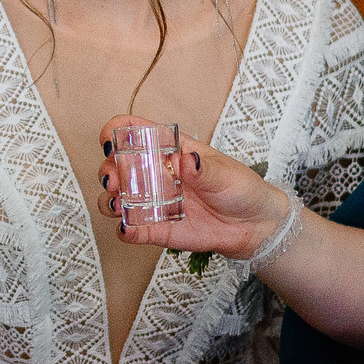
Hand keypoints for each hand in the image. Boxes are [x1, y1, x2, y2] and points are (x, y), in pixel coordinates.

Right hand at [95, 113, 291, 256]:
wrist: (255, 226)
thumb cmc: (241, 188)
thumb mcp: (225, 174)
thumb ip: (203, 168)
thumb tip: (184, 160)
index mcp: (169, 150)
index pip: (135, 133)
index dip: (117, 132)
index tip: (110, 141)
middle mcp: (155, 175)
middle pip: (116, 166)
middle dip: (108, 171)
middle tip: (115, 180)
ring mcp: (154, 202)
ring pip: (116, 198)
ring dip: (109, 200)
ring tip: (118, 204)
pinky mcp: (158, 229)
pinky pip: (133, 230)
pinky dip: (125, 230)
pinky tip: (127, 229)